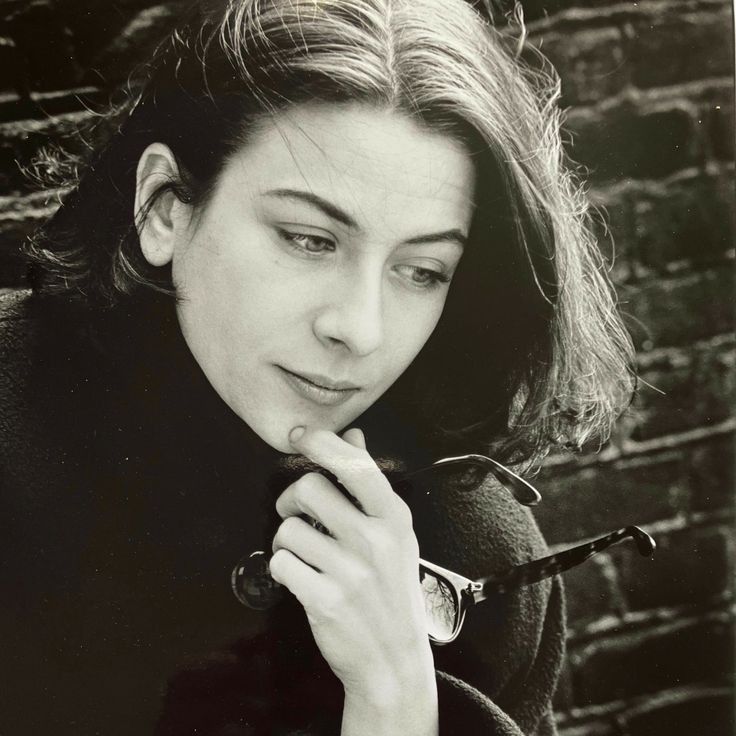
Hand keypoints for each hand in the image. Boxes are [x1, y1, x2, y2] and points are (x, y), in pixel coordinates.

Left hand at [269, 426, 437, 734]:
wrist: (393, 662)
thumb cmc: (391, 591)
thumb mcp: (394, 534)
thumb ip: (369, 483)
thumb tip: (353, 435)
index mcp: (394, 518)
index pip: (355, 465)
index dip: (322, 443)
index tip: (300, 436)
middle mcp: (375, 540)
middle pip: (309, 488)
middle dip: (291, 499)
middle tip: (295, 513)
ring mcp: (351, 572)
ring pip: (288, 529)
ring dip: (286, 540)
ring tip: (304, 554)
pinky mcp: (325, 600)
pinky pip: (281, 564)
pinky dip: (283, 569)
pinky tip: (301, 578)